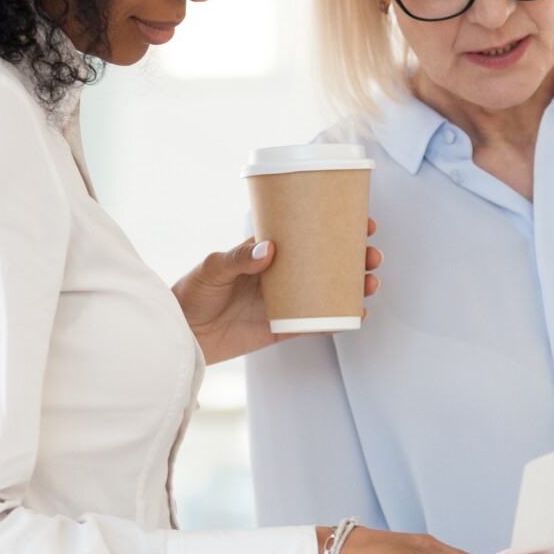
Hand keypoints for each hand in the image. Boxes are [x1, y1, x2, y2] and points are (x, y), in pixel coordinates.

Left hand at [173, 220, 381, 364]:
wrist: (181, 332)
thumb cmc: (192, 292)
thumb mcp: (212, 268)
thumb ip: (238, 258)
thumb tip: (269, 250)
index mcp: (269, 251)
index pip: (309, 233)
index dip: (338, 226)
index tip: (364, 221)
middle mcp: (283, 274)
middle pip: (329, 261)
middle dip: (356, 256)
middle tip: (372, 254)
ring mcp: (287, 301)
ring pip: (330, 290)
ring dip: (355, 285)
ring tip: (371, 281)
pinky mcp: (284, 328)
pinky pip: (318, 323)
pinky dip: (340, 319)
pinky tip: (358, 314)